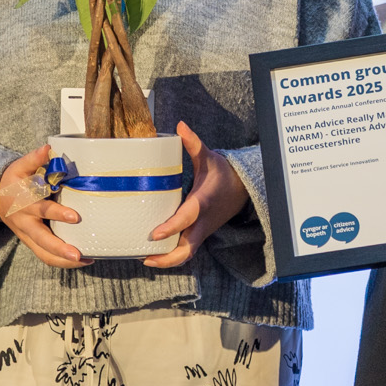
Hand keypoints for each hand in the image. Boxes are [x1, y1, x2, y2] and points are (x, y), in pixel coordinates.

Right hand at [0, 143, 90, 268]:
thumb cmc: (13, 180)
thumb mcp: (20, 166)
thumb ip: (34, 158)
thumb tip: (48, 149)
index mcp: (24, 203)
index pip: (42, 210)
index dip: (58, 213)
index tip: (75, 216)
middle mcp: (25, 222)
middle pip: (41, 240)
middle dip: (59, 249)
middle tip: (78, 254)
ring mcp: (27, 235)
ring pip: (43, 253)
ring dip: (62, 261)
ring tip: (84, 260)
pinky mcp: (31, 242)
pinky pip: (44, 256)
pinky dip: (61, 262)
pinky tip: (81, 260)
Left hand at [144, 122, 250, 268]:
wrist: (242, 190)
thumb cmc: (222, 173)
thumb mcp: (208, 157)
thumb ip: (193, 144)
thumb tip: (180, 125)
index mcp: (203, 202)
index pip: (188, 218)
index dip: (172, 227)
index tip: (154, 234)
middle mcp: (202, 221)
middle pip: (188, 248)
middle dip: (168, 258)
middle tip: (145, 256)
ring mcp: (201, 231)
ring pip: (187, 254)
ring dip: (167, 260)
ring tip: (144, 258)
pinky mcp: (199, 234)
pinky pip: (186, 250)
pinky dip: (171, 256)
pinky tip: (152, 254)